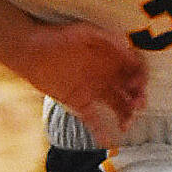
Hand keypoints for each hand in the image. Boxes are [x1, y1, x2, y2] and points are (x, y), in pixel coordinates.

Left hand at [20, 22, 146, 148]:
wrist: (29, 52)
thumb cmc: (56, 37)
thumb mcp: (84, 32)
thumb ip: (105, 37)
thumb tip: (126, 44)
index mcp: (110, 57)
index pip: (136, 68)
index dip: (142, 77)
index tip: (138, 84)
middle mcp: (105, 75)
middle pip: (132, 90)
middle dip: (138, 98)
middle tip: (137, 105)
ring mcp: (94, 90)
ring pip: (119, 106)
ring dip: (126, 115)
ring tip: (126, 123)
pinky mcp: (79, 103)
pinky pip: (94, 119)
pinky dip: (102, 131)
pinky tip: (107, 140)